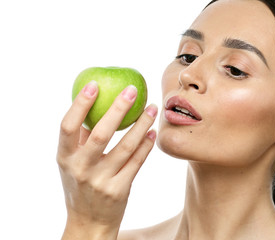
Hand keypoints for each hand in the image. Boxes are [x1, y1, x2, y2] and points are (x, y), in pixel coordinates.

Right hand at [57, 82, 157, 238]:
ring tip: (152, 107)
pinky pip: (137, 162)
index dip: (80, 104)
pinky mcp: (119, 190)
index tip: (95, 84)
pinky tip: (153, 131)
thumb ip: (81, 138)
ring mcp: (100, 181)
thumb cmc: (80, 184)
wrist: (88, 221)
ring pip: (126, 147)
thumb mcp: (72, 163)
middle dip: (118, 109)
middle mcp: (80, 169)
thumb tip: (94, 104)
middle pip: (101, 133)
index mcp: (65, 157)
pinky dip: (146, 145)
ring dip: (141, 124)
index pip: (68, 126)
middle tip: (132, 90)